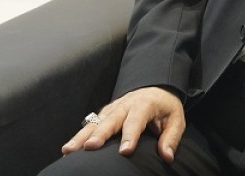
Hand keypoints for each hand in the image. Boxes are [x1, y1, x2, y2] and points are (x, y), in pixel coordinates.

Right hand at [61, 86, 184, 162]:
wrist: (156, 88)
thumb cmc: (165, 107)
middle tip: (90, 147)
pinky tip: (69, 148)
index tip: (125, 151)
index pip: (137, 119)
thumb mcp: (176, 119)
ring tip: (69, 150)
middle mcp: (126, 104)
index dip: (131, 135)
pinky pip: (90, 123)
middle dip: (100, 133)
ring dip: (82, 135)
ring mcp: (113, 107)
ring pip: (95, 121)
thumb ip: (171, 137)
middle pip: (111, 119)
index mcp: (145, 103)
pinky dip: (79, 135)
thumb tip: (167, 157)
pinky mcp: (104, 112)